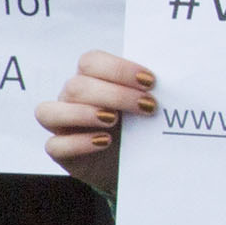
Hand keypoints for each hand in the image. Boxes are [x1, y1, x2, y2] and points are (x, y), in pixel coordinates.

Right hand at [40, 48, 152, 194]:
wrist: (137, 163)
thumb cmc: (141, 126)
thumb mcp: (146, 106)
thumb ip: (149, 90)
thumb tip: (175, 79)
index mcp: (91, 78)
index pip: (91, 61)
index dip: (119, 69)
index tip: (151, 82)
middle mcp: (71, 98)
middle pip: (77, 85)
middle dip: (115, 94)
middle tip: (147, 106)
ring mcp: (61, 125)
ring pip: (50, 111)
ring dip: (84, 113)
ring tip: (114, 120)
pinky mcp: (60, 152)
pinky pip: (55, 145)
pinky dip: (78, 143)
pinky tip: (103, 141)